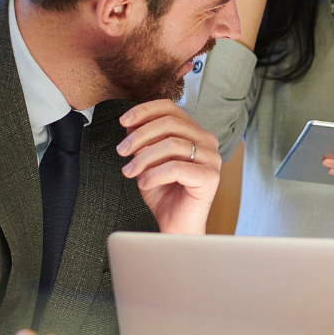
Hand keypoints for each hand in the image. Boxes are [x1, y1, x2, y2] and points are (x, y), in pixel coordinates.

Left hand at [118, 99, 220, 233]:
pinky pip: (176, 167)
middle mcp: (208, 142)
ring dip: (144, 157)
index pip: (171, 109)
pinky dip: (154, 174)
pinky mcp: (210, 178)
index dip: (145, 111)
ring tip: (130, 171)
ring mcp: (212, 159)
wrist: (176, 225)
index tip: (123, 122)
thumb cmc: (164, 193)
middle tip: (121, 151)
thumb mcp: (147, 161)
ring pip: (172, 144)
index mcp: (195, 133)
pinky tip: (144, 183)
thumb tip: (131, 122)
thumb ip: (143, 140)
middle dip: (140, 136)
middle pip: (170, 123)